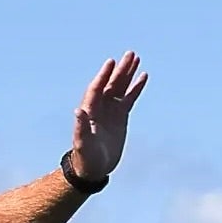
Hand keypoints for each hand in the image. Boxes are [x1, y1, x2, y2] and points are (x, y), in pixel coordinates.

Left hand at [68, 51, 146, 183]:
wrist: (94, 168)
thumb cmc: (85, 157)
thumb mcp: (82, 144)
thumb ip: (81, 127)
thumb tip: (78, 111)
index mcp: (90, 111)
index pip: (97, 88)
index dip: (104, 75)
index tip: (111, 62)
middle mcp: (100, 107)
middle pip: (111, 84)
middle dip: (120, 69)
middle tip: (130, 54)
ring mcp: (110, 111)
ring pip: (120, 88)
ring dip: (127, 74)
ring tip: (136, 58)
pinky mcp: (120, 117)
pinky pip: (129, 98)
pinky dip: (135, 88)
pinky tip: (143, 77)